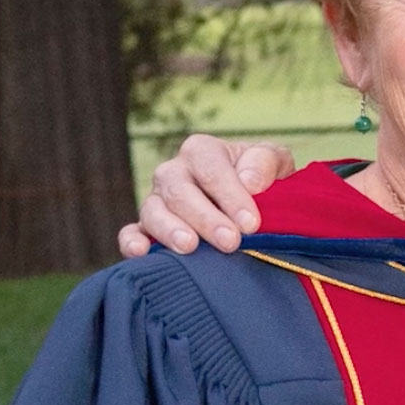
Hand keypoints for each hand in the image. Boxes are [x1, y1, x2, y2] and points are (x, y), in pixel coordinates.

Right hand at [117, 137, 297, 256]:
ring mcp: (157, 200)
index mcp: (202, 151)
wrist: (251, 202)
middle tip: (230, 242)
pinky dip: (131, 242)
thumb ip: (265, 163)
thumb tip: (249, 181)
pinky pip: (130, 232)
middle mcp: (173, 172)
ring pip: (153, 211)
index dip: (230, 195)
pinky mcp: (146, 228)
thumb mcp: (274, 162)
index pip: (211, 169)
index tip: (251, 223)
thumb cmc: (261, 179)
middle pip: (180, 191)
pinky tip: (141, 253)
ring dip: (170, 230)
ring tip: (190, 247)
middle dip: (206, 218)